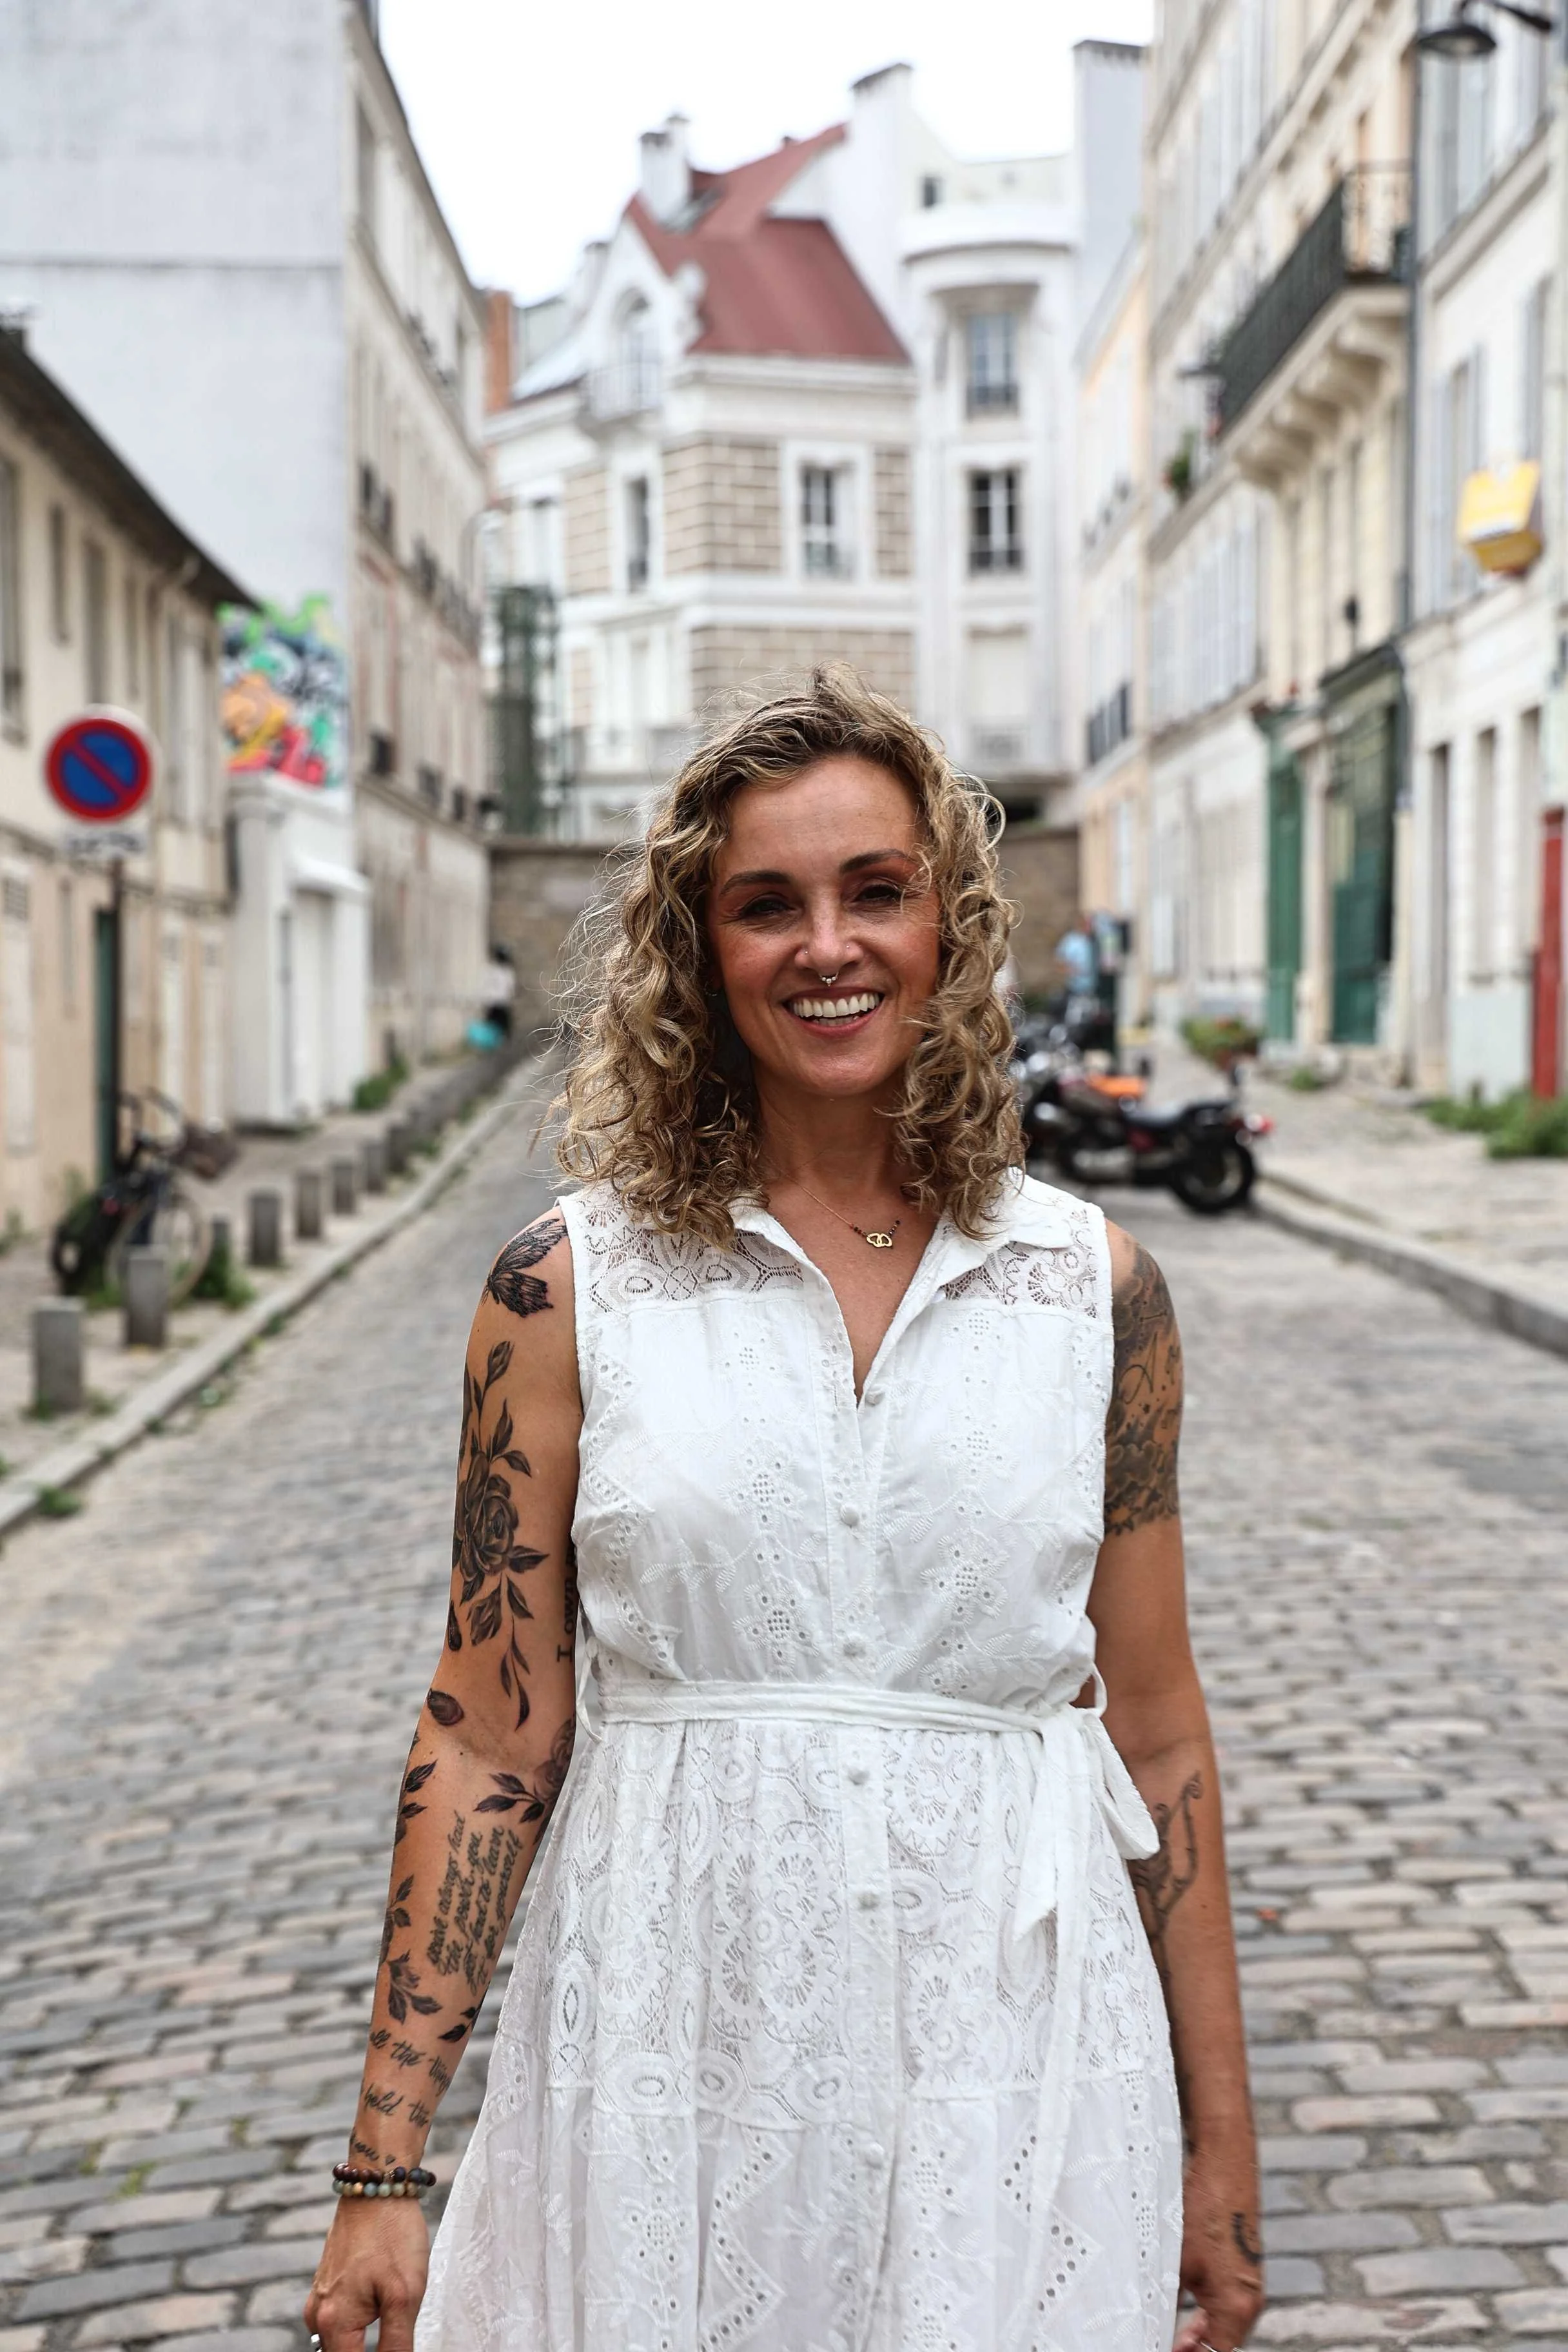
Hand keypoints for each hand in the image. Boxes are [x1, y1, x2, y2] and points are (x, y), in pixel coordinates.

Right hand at [305, 2196, 429, 2351]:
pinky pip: (341, 2319)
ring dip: (364, 2343)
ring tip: (393, 2323)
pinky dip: (359, 2325)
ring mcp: (319, 2298)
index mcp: (333, 2322)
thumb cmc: (392, 2235)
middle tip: (397, 2332)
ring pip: (342, 2341)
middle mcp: (317, 2315)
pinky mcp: (327, 2283)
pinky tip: (382, 2307)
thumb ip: (396, 2344)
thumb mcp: (404, 2295)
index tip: (396, 2347)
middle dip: (372, 2351)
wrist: (377, 2184)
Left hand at [1172, 2145, 1264, 2351]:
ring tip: (1166, 2334)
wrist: (1225, 2162)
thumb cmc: (1203, 2209)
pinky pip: (1224, 2304)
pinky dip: (1204, 2314)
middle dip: (1190, 2349)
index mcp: (1237, 2308)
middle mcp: (1249, 2301)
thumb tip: (1148, 2325)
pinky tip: (1180, 2310)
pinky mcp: (1242, 2267)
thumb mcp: (1175, 2261)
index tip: (1162, 2347)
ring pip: (1222, 2326)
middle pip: (1220, 2345)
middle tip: (1158, 2341)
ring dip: (1195, 2334)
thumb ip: (1165, 2302)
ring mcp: (1248, 2284)